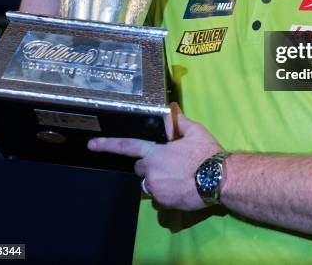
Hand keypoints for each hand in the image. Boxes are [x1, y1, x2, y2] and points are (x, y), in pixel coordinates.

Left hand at [87, 103, 222, 209]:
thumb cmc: (206, 153)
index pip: (127, 146)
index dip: (107, 144)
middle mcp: (151, 173)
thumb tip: (170, 107)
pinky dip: (166, 191)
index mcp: (155, 154)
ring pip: (150, 182)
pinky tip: (181, 186)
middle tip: (170, 161)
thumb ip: (178, 121)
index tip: (92, 145)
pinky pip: (160, 196)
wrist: (219, 179)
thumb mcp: (194, 131)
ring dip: (158, 178)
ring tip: (178, 175)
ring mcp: (157, 190)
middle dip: (150, 164)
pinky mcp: (165, 203)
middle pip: (140, 167)